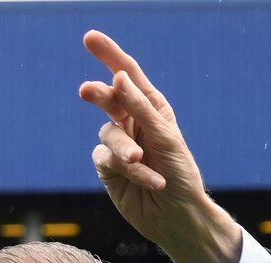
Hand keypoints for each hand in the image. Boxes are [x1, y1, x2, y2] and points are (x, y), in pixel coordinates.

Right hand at [77, 31, 241, 262]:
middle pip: (108, 99)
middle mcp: (133, 123)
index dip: (110, 55)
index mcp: (151, 109)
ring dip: (125, 148)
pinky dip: (130, 170)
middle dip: (98, 95)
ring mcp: (118, 145)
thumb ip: (140, 109)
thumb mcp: (166, 138)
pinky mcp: (108, 168)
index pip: (128, 76)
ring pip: (107, 134)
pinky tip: (152, 181)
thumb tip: (118, 78)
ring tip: (141, 160)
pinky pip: (107, 159)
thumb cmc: (182, 175)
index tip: (89, 37)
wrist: (180, 217)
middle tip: (88, 91)